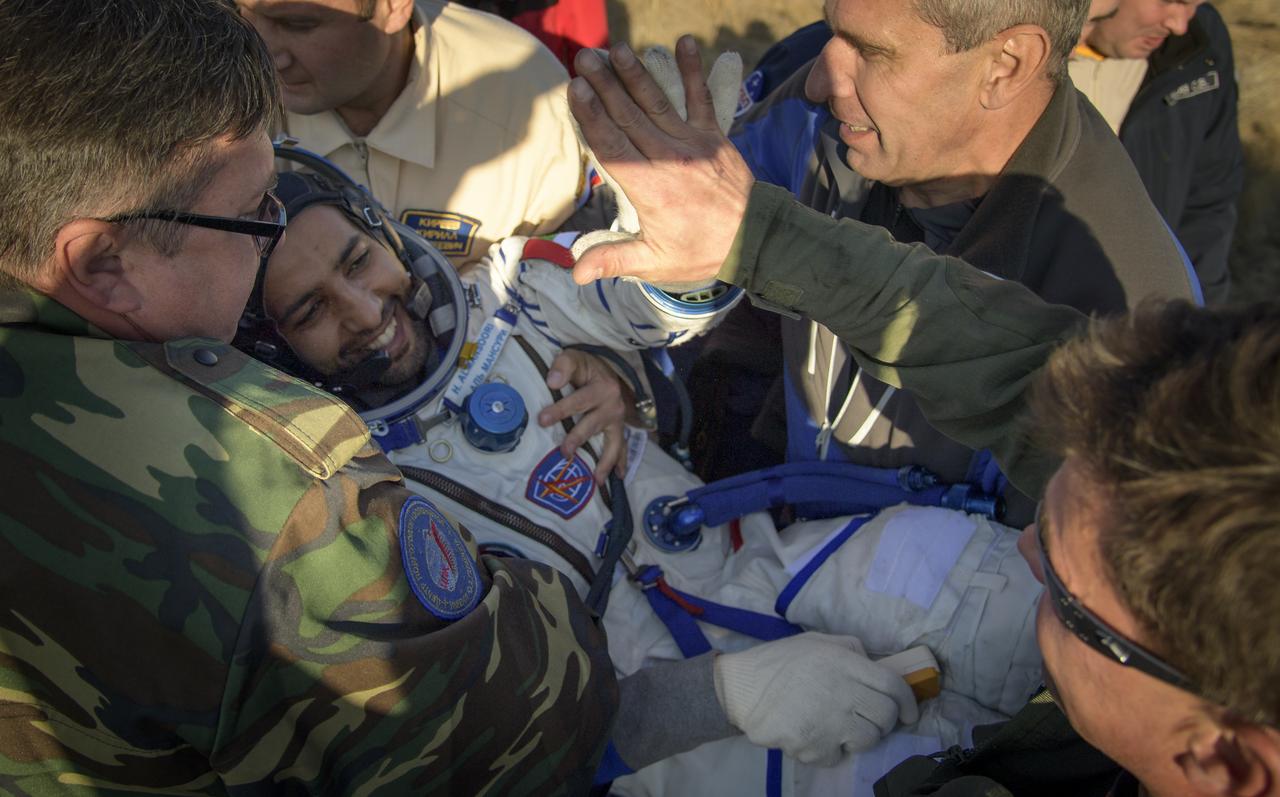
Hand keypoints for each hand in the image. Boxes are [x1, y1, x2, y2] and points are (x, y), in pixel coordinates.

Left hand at [539, 349, 630, 480]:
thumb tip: (552, 382)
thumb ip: (563, 366)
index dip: (560, 411)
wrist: (607, 370)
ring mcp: (618, 420)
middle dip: (578, 439)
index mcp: (602, 387)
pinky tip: (618, 477)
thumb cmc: (586, 367)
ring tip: (596, 480)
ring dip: (605, 462)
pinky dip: (621, 463)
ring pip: (613, 443)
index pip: (578, 401)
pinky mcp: (619, 429)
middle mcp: (613, 405)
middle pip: (593, 425)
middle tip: (564, 452)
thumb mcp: (574, 358)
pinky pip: (622, 448)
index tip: (542, 420)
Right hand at [568, 37, 754, 287]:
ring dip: (637, 73)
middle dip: (605, 84)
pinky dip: (694, 71)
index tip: (575, 89)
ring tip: (617, 49)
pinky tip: (686, 42)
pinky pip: (702, 99)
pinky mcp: (714, 136)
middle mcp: (669, 160)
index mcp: (650, 189)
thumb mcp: (655, 264)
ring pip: (658, 103)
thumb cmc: (701, 252)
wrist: (756, 240)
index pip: (613, 146)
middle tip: (584, 57)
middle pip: (629, 117)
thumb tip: (575, 273)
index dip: (592, 116)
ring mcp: (693, 144)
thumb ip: (614, 260)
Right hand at [713, 632, 919, 765]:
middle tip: (869, 718)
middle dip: (884, 721)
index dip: (908, 702)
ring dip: (859, 736)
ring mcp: (828, 723)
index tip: (908, 713)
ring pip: (867, 740)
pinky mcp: (813, 747)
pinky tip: (814, 734)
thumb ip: (851, 650)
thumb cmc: (780, 661)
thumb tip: (876, 666)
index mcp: (844, 663)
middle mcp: (842, 693)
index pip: (893, 686)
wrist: (741, 688)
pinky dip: (830, 749)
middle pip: (885, 717)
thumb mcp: (818, 642)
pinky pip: (837, 755)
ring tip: (839, 727)